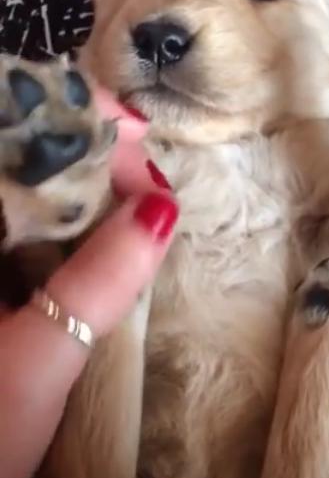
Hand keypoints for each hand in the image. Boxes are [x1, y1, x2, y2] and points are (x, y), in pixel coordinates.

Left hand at [0, 86, 177, 477]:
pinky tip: (111, 230)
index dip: (75, 115)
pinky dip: (79, 213)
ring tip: (144, 202)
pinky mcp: (3, 265)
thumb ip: (98, 285)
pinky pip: (38, 216)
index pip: (8, 126)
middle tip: (152, 184)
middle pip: (29, 146)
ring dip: (92, 182)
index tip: (139, 136)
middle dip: (94, 151)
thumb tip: (163, 209)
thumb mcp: (38, 363)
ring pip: (37, 181)